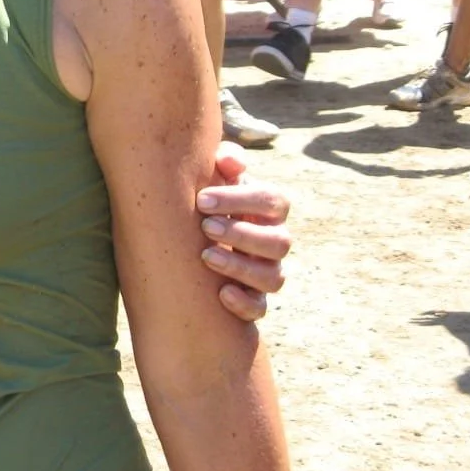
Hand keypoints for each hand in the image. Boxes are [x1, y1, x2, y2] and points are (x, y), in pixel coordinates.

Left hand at [197, 141, 291, 320]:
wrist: (189, 236)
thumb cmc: (206, 201)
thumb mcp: (213, 176)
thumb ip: (224, 161)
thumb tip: (231, 162)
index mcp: (266, 209)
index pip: (273, 201)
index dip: (241, 199)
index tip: (201, 199)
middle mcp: (274, 241)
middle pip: (280, 241)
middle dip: (242, 234)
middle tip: (205, 226)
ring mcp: (267, 272)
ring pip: (273, 277)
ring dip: (241, 267)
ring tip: (205, 255)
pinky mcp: (254, 300)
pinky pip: (259, 309)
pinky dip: (244, 303)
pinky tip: (221, 293)